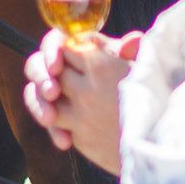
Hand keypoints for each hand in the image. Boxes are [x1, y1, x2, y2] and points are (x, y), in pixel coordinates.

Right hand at [23, 28, 138, 173]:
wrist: (148, 122)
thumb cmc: (143, 85)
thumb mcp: (141, 66)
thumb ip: (136, 51)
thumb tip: (131, 42)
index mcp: (82, 50)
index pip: (57, 42)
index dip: (51, 50)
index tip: (56, 66)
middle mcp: (66, 69)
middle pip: (39, 65)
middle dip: (41, 77)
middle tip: (52, 92)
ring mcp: (60, 94)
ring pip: (36, 93)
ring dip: (38, 104)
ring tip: (51, 118)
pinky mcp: (62, 118)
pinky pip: (48, 121)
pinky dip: (53, 131)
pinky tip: (65, 141)